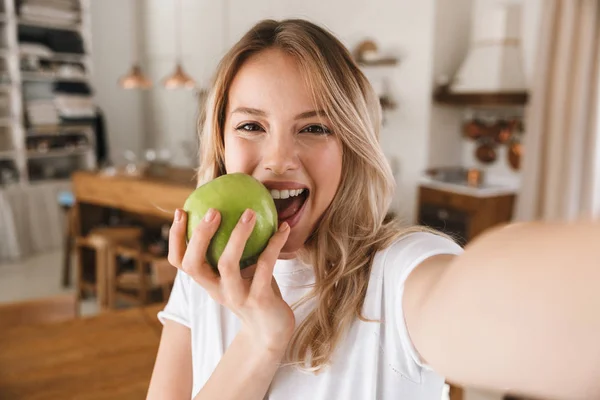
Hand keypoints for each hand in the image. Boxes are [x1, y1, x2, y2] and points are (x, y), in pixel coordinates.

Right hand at [168, 208, 294, 352]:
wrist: (273, 330)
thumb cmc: (256, 292)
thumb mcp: (240, 272)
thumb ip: (234, 249)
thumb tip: (235, 207)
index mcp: (208, 282)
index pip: (180, 262)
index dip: (175, 238)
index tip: (180, 211)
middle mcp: (217, 290)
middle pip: (194, 265)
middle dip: (199, 236)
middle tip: (213, 210)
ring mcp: (237, 296)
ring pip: (227, 264)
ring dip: (238, 235)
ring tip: (249, 212)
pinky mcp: (259, 299)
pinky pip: (264, 266)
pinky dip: (274, 243)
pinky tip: (284, 226)